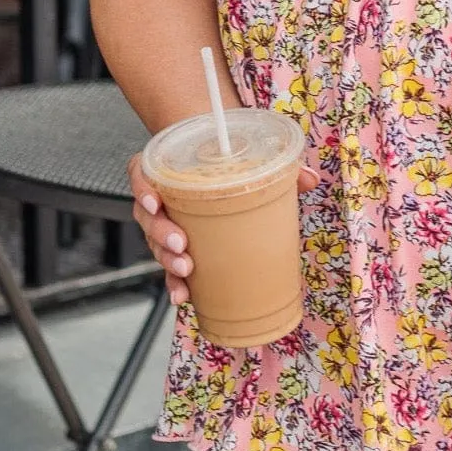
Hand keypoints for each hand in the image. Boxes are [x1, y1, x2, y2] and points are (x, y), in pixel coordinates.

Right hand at [128, 150, 320, 306]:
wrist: (217, 160)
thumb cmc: (229, 157)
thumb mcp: (251, 154)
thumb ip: (280, 166)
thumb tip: (310, 178)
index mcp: (167, 166)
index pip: (141, 172)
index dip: (142, 187)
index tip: (155, 201)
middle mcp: (159, 195)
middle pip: (148, 216)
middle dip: (160, 234)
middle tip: (180, 245)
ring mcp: (165, 223)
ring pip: (155, 244)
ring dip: (167, 261)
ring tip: (186, 272)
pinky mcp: (177, 246)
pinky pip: (169, 266)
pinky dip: (175, 282)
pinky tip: (183, 296)